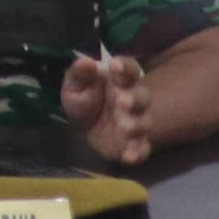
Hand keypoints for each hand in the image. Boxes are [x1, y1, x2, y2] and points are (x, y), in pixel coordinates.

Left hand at [64, 51, 156, 166]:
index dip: (125, 66)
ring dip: (136, 124)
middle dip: (134, 99)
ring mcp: (136, 122)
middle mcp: (133, 100)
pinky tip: (130, 156)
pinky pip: (142, 149)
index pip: (130, 69)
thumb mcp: (75, 85)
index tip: (115, 65)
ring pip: (144, 122)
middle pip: (142, 96)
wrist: (87, 128)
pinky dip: (138, 153)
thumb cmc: (85, 100)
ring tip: (124, 127)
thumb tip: (86, 62)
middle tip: (122, 101)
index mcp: (120, 81)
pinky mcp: (135, 144)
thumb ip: (80, 73)